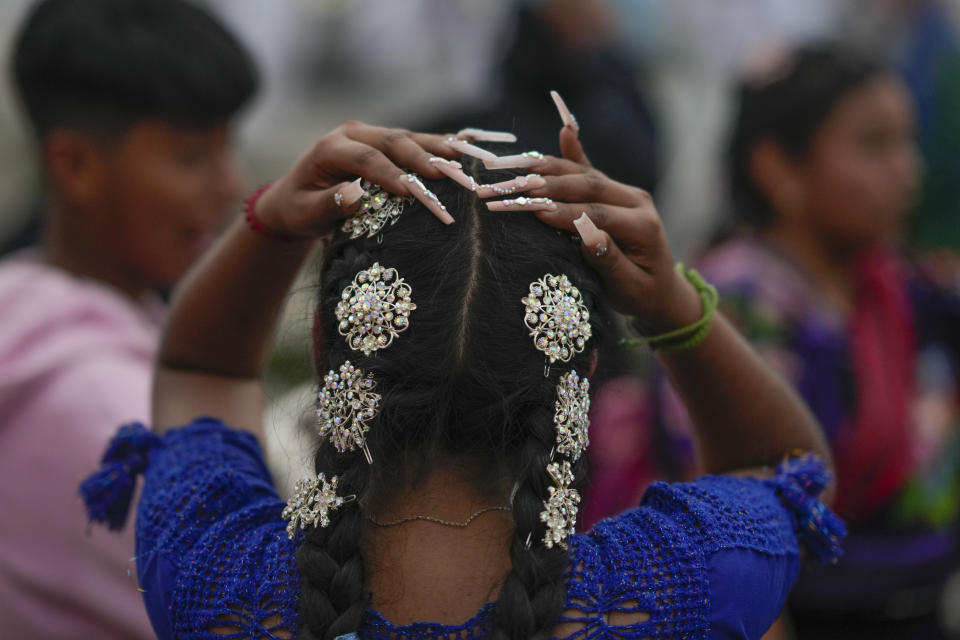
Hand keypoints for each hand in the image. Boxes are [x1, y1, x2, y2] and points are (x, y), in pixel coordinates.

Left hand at [253, 121, 459, 236]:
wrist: (295, 198)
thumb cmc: (299, 209)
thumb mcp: (306, 213)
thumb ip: (329, 204)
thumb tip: (356, 195)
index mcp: (329, 148)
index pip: (365, 158)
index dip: (389, 173)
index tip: (410, 191)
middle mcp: (351, 134)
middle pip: (391, 141)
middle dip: (421, 158)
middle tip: (448, 174)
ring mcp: (369, 134)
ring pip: (406, 137)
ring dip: (435, 149)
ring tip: (461, 159)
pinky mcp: (383, 141)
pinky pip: (412, 141)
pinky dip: (435, 146)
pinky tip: (460, 151)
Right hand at [487, 126, 701, 334]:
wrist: (662, 289)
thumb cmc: (642, 295)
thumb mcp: (629, 288)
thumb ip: (609, 262)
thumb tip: (587, 237)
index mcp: (643, 226)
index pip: (598, 214)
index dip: (566, 212)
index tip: (535, 211)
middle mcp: (636, 201)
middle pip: (588, 187)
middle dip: (548, 187)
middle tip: (515, 187)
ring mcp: (626, 192)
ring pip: (585, 175)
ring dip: (549, 171)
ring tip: (518, 168)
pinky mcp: (615, 191)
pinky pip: (590, 170)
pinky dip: (573, 153)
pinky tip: (564, 131)